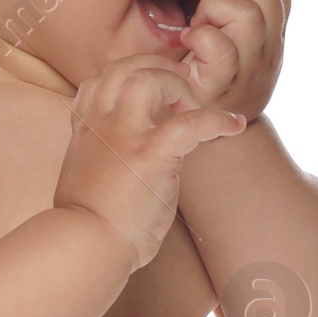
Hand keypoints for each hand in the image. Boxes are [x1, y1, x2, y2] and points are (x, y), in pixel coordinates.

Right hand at [54, 55, 246, 269]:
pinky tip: (234, 126)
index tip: (149, 93)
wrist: (85, 248)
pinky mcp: (150, 157)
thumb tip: (116, 169)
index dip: (125, 79)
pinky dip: (217, 120)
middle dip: (156, 69)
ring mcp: (124, 138)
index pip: (96, 82)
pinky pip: (190, 123)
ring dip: (177, 87)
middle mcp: (101, 127)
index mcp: (86, 134)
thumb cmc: (86, 230)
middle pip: (122, 68)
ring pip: (147, 79)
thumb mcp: (84, 184)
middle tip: (180, 91)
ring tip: (194, 108)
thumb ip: (101, 163)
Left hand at [178, 0, 290, 119]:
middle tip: (208, 18)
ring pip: (244, 12)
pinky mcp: (222, 87)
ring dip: (212, 11)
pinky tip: (189, 47)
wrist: (204, 140)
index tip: (225, 7)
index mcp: (274, 36)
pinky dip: (199, 39)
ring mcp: (249, 70)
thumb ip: (241, 14)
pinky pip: (219, 47)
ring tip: (199, 31)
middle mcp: (269, 52)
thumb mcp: (237, 46)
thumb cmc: (208, 81)